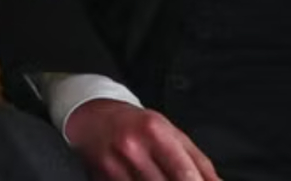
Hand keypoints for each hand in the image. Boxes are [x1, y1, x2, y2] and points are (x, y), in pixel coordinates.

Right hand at [64, 100, 220, 180]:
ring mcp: (115, 165)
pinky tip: (145, 179)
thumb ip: (198, 161)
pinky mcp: (102, 177)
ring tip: (161, 178)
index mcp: (155, 131)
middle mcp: (133, 147)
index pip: (184, 172)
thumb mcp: (171, 132)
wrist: (92, 117)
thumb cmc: (137, 125)